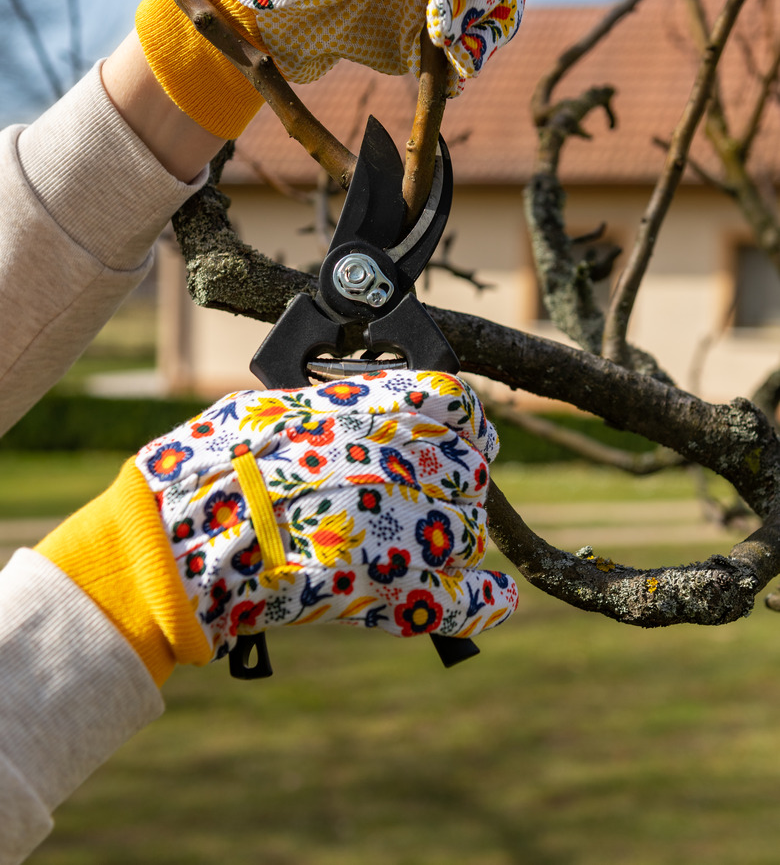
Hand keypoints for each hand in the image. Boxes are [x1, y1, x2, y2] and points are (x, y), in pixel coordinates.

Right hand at [138, 370, 517, 660]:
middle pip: (468, 471)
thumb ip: (335, 407)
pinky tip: (498, 598)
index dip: (462, 424)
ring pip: (467, 534)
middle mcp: (414, 458)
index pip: (458, 405)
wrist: (189, 534)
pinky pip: (470, 600)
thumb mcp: (279, 405)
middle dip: (450, 484)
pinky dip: (486, 601)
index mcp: (384, 407)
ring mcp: (418, 526)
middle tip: (418, 497)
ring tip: (407, 544)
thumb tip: (351, 413)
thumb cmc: (220, 463)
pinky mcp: (406, 590)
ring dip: (449, 538)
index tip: (460, 435)